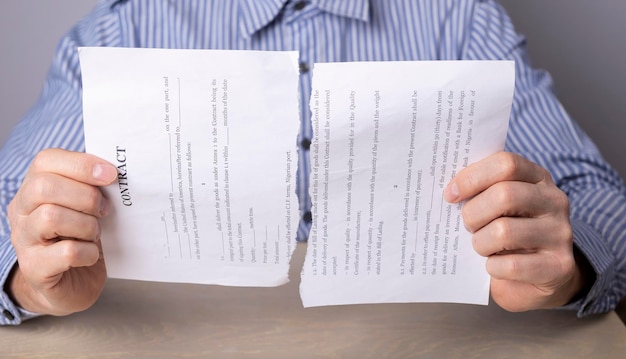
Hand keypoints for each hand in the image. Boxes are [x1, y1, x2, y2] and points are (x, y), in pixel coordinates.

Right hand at [7, 148, 116, 315]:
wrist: (72, 284)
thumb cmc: (82, 238)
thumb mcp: (87, 207)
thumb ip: (93, 186)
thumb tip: (114, 171)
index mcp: (34, 187)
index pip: (46, 160)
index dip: (82, 164)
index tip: (112, 175)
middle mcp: (21, 211)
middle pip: (44, 187)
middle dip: (85, 196)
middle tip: (104, 210)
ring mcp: (24, 240)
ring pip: (51, 217)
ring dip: (86, 225)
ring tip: (95, 234)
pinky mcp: (35, 268)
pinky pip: (66, 252)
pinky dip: (88, 252)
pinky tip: (91, 255)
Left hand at [444, 152, 585, 310]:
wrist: (539, 277)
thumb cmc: (507, 233)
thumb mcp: (497, 206)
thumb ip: (481, 191)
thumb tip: (450, 190)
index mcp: (538, 178)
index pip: (506, 164)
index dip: (472, 177)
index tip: (451, 194)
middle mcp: (555, 201)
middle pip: (505, 195)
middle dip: (473, 213)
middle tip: (468, 226)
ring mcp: (560, 234)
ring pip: (504, 231)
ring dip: (481, 243)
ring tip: (481, 247)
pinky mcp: (559, 266)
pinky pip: (511, 265)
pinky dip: (493, 267)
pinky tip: (494, 266)